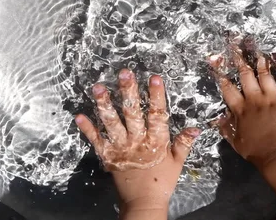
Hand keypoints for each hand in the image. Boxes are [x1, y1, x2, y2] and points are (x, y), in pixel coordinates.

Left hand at [75, 69, 199, 217]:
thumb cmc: (162, 180)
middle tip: (124, 73)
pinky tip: (79, 115)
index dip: (156, 96)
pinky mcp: (107, 155)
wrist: (143, 202)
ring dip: (104, 104)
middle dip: (128, 92)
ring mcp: (120, 148)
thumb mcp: (177, 162)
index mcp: (156, 141)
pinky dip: (87, 129)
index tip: (154, 77)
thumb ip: (184, 143)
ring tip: (97, 87)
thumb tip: (196, 127)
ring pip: (112, 123)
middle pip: (132, 114)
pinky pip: (96, 141)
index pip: (158, 115)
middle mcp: (137, 141)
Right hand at [210, 48, 275, 168]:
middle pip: (246, 76)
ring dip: (261, 63)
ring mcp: (271, 98)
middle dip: (240, 61)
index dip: (221, 76)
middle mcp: (254, 99)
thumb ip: (225, 129)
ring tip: (259, 53)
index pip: (228, 89)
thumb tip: (217, 119)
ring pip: (265, 76)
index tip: (216, 64)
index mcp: (240, 109)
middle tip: (236, 48)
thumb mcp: (235, 141)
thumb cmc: (255, 151)